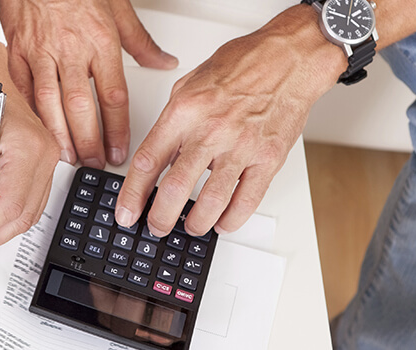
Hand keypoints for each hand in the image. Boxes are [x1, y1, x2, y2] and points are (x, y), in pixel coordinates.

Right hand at [0, 0, 177, 167]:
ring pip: (50, 103)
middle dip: (88, 142)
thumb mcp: (118, 7)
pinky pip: (24, 89)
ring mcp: (41, 53)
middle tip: (94, 163)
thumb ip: (141, 41)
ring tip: (67, 156)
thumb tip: (163, 61)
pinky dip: (31, 113)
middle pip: (81, 107)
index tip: (119, 150)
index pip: (113, 96)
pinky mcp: (18, 52)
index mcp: (100, 41)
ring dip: (59, 135)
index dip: (117, 129)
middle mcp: (71, 50)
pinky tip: (37, 130)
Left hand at [115, 5, 344, 235]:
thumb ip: (172, 122)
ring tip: (190, 227)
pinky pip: (247, 200)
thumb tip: (158, 156)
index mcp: (184, 112)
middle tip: (156, 227)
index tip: (126, 212)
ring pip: (211, 201)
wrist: (288, 58)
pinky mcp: (268, 158)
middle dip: (160, 217)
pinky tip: (223, 222)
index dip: (132, 194)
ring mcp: (241, 147)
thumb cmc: (242, 66)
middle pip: (175, 188)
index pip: (148, 161)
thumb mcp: (189, 85)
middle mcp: (211, 131)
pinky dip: (232, 219)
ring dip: (196, 223)